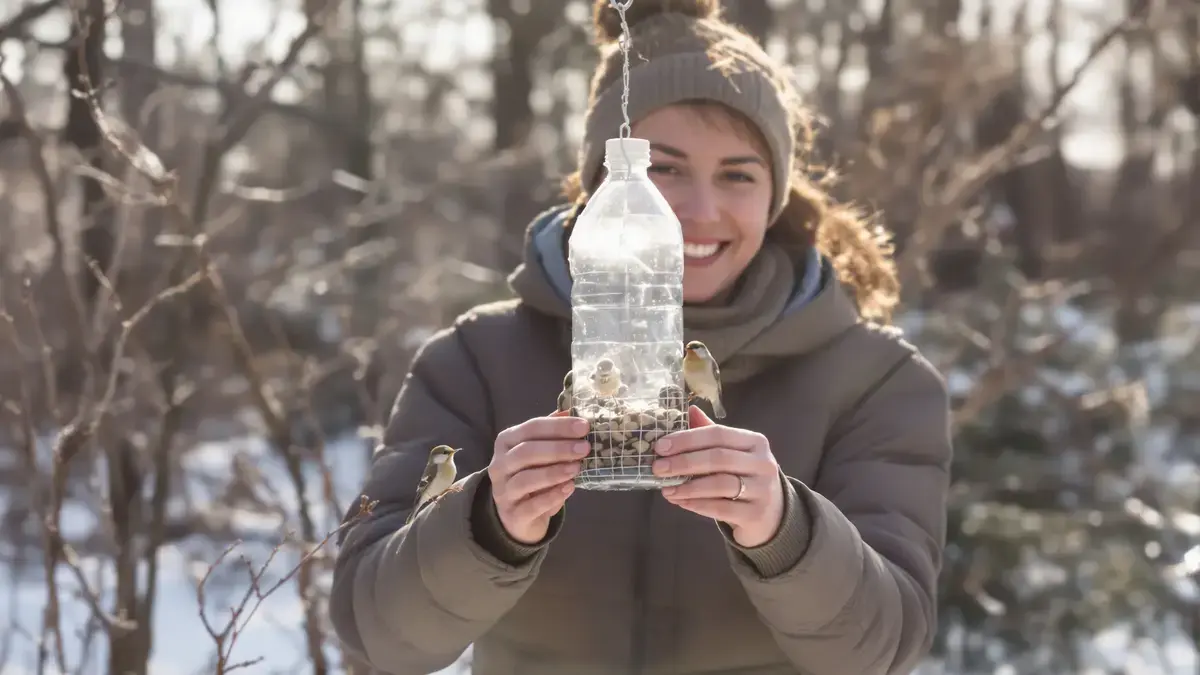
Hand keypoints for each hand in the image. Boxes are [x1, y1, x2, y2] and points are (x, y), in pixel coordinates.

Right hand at [489, 410, 589, 544]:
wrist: (517, 516)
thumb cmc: (531, 475)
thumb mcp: (538, 451)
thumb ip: (551, 432)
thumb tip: (572, 410)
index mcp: (506, 442)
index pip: (531, 428)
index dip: (558, 426)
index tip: (584, 426)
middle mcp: (499, 465)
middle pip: (526, 452)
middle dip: (558, 448)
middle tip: (585, 448)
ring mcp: (503, 491)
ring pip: (526, 479)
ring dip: (554, 472)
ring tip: (577, 468)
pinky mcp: (513, 514)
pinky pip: (532, 505)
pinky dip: (553, 496)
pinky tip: (569, 488)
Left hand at [653, 406, 784, 547]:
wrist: (772, 513)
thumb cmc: (745, 476)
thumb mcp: (734, 453)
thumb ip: (712, 433)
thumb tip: (690, 410)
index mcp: (755, 442)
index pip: (718, 434)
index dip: (687, 439)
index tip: (661, 447)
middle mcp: (763, 463)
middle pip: (718, 458)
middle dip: (683, 462)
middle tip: (658, 468)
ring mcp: (762, 490)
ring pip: (720, 484)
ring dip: (688, 486)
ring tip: (666, 488)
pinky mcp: (755, 514)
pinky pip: (720, 509)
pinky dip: (696, 505)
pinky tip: (680, 501)